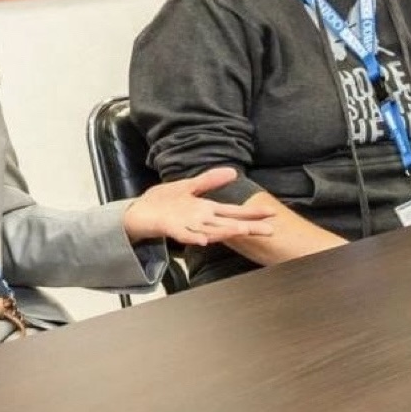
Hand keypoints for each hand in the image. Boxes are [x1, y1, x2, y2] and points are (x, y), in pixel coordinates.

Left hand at [123, 167, 276, 246]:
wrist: (138, 212)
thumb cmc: (163, 203)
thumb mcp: (189, 186)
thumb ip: (210, 180)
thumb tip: (233, 171)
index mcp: (206, 210)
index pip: (233, 212)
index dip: (252, 213)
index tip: (272, 213)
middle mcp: (200, 220)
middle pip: (228, 224)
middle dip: (248, 227)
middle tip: (269, 231)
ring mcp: (187, 226)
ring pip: (210, 230)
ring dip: (225, 231)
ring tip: (242, 230)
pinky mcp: (171, 228)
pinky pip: (184, 234)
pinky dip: (193, 237)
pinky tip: (203, 240)